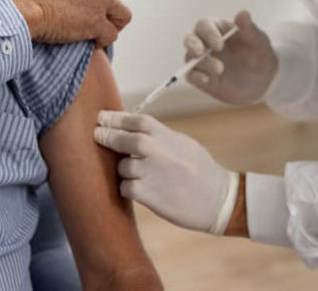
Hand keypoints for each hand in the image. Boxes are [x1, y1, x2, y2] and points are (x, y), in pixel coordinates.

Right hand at [0, 0, 131, 47]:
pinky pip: (112, 34)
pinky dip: (104, 40)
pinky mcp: (98, 22)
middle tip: (87, 20)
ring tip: (97, 34)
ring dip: (111, 24)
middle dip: (102, 9)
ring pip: (121, 14)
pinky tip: (93, 43)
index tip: (83, 2)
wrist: (19, 6)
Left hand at [94, 111, 236, 233]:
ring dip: (122, 168)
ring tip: (131, 172)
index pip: (139, 121)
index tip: (102, 117)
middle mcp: (163, 153)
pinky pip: (127, 187)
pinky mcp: (152, 196)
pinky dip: (127, 187)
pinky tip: (134, 189)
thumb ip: (161, 137)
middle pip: (127, 139)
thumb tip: (133, 129)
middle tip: (98, 134)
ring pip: (124, 166)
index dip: (117, 117)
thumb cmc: (201, 172)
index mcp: (171, 138)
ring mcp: (157, 174)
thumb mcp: (185, 145)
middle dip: (109, 135)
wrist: (219, 201)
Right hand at [183, 11, 275, 104]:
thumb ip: (249, 28)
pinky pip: (191, 76)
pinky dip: (195, 77)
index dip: (208, 33)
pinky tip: (205, 79)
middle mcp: (205, 44)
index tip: (220, 44)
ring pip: (190, 58)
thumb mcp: (258, 41)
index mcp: (216, 29)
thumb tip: (243, 13)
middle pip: (190, 39)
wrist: (264, 78)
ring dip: (201, 63)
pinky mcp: (202, 78)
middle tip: (200, 51)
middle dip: (193, 44)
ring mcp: (202, 61)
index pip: (204, 25)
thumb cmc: (258, 53)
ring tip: (219, 69)